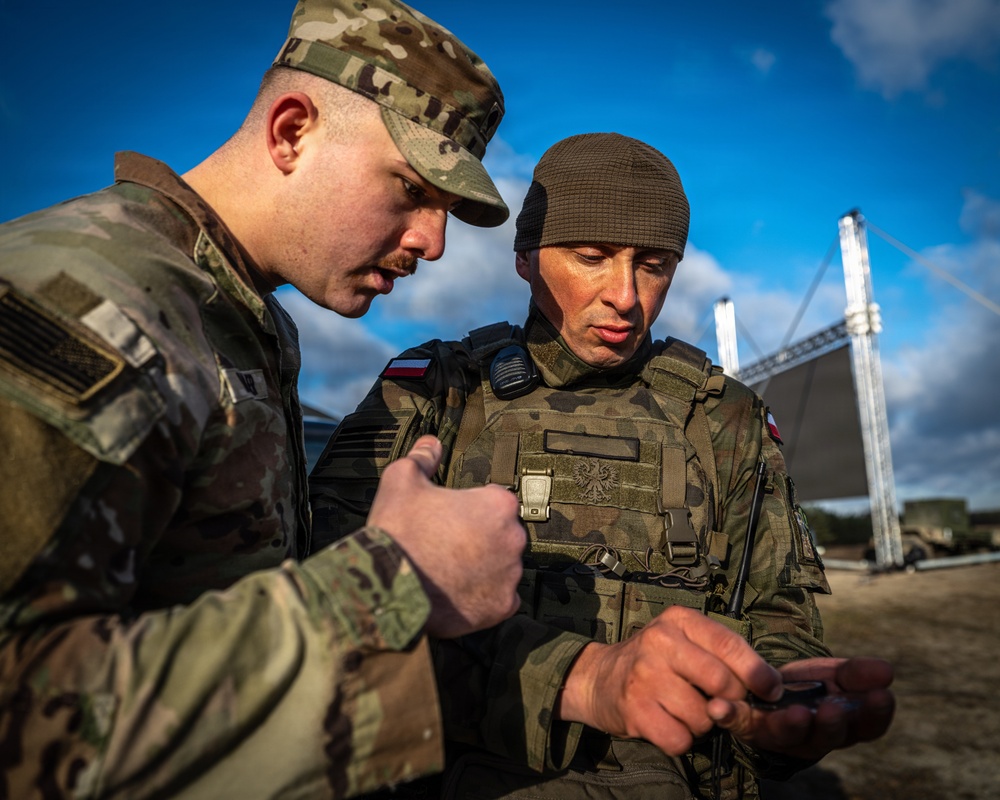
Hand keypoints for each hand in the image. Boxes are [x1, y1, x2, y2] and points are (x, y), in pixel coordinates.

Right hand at [367, 435, 525, 638]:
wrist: (387, 586)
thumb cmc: (398, 530)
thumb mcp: (402, 480)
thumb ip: (423, 458)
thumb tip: (430, 443)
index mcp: (497, 504)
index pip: (497, 499)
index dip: (473, 506)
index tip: (453, 515)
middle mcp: (513, 539)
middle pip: (503, 533)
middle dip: (481, 536)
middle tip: (448, 542)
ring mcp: (509, 575)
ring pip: (502, 565)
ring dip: (484, 565)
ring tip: (449, 568)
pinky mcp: (500, 607)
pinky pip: (500, 598)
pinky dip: (484, 595)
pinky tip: (458, 590)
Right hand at [556, 606, 782, 755]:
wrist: (598, 679)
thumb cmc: (655, 660)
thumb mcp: (685, 640)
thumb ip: (723, 654)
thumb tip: (771, 686)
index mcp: (678, 621)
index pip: (729, 644)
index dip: (757, 672)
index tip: (772, 690)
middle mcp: (659, 642)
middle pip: (721, 682)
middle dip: (730, 702)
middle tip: (719, 703)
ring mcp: (644, 676)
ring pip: (703, 716)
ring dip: (703, 724)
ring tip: (686, 711)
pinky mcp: (634, 710)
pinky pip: (680, 739)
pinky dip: (681, 740)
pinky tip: (669, 724)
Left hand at [707, 656, 894, 759]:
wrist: (769, 686)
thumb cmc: (811, 685)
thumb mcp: (837, 674)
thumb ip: (858, 673)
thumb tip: (889, 671)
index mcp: (843, 725)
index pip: (867, 726)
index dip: (875, 714)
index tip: (883, 696)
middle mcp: (813, 736)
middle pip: (827, 736)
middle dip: (832, 723)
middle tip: (833, 708)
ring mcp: (779, 733)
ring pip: (787, 734)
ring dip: (791, 724)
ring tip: (795, 713)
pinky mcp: (748, 725)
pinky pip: (739, 722)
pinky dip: (730, 715)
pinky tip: (721, 706)